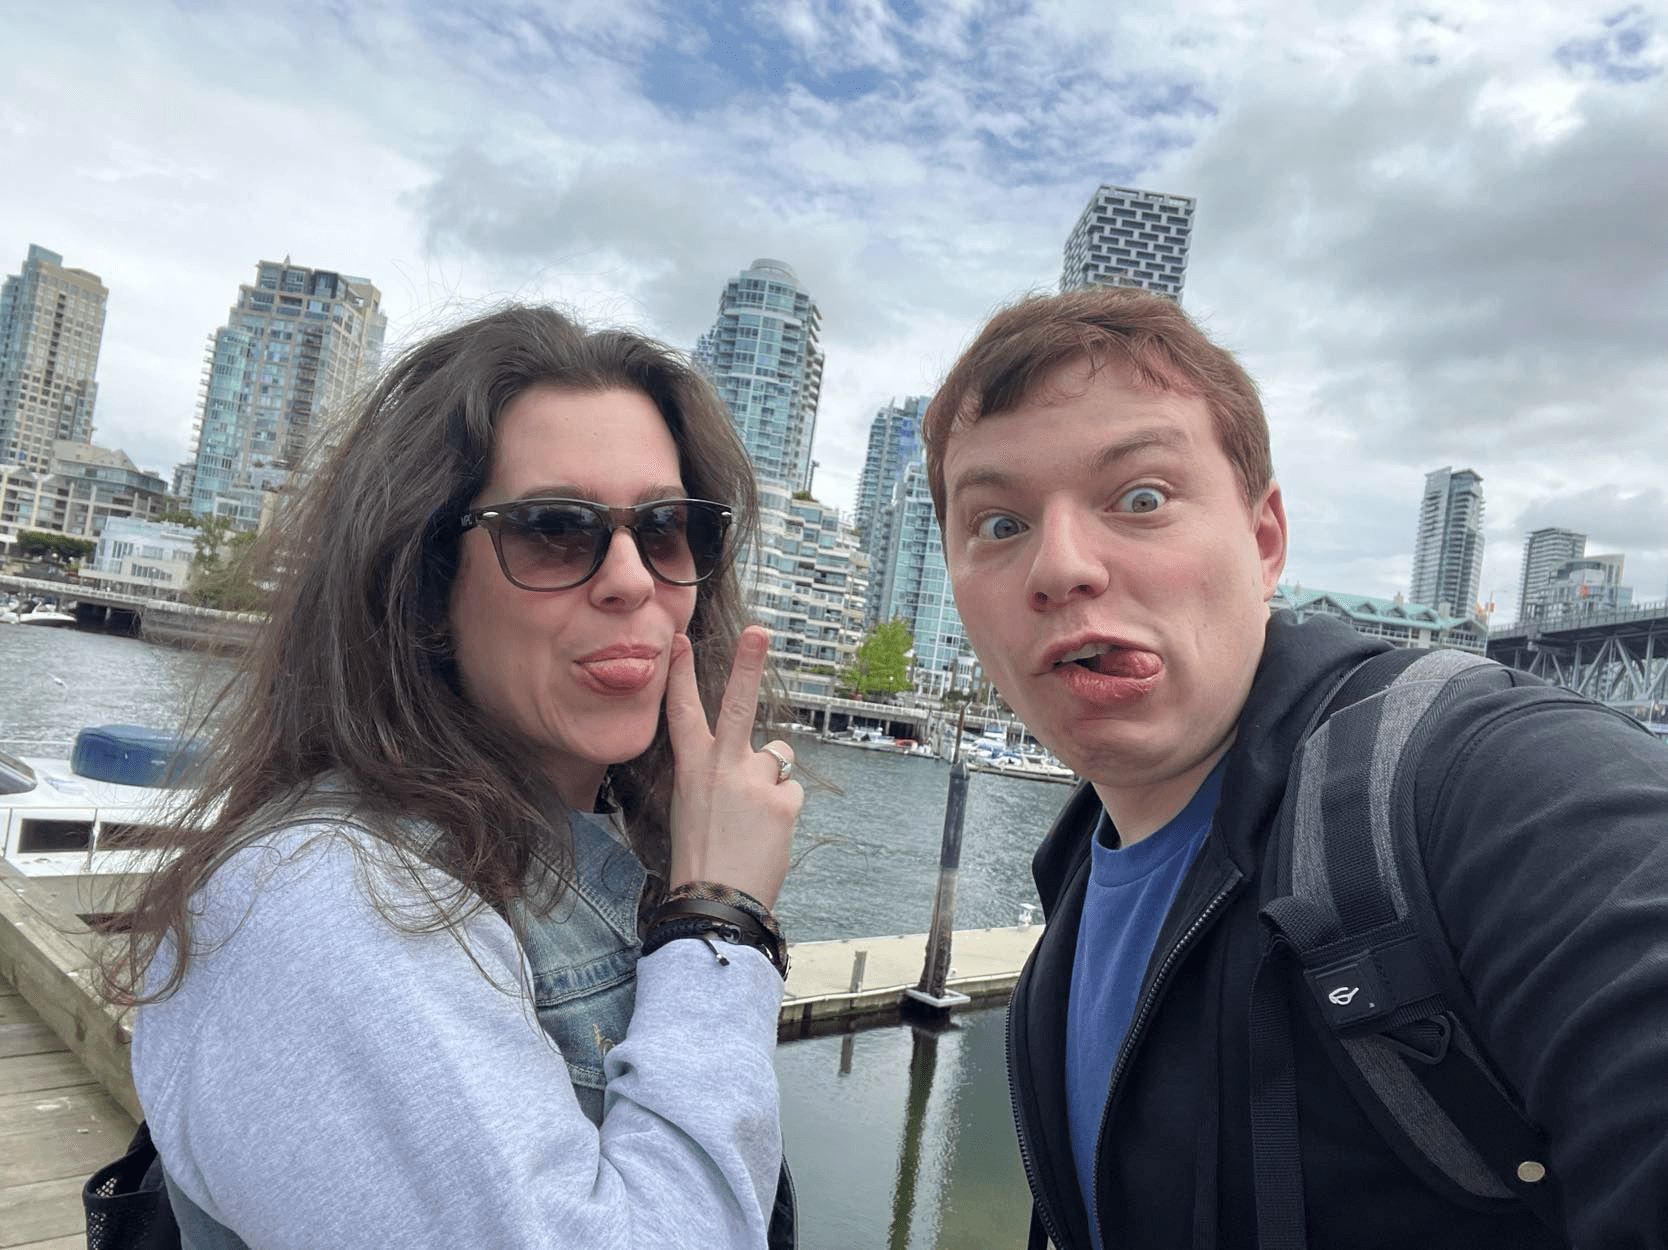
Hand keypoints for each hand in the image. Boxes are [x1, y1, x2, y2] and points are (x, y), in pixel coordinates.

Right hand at [664, 625, 801, 908]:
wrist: (715, 898)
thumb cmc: (701, 854)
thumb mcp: (690, 803)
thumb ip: (716, 770)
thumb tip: (751, 755)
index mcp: (691, 767)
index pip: (683, 711)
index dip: (679, 673)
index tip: (678, 640)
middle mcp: (721, 766)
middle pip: (738, 703)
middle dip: (748, 663)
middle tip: (759, 633)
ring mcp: (754, 781)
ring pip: (778, 757)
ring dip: (772, 780)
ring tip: (753, 816)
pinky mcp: (782, 801)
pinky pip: (790, 792)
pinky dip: (783, 809)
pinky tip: (767, 832)